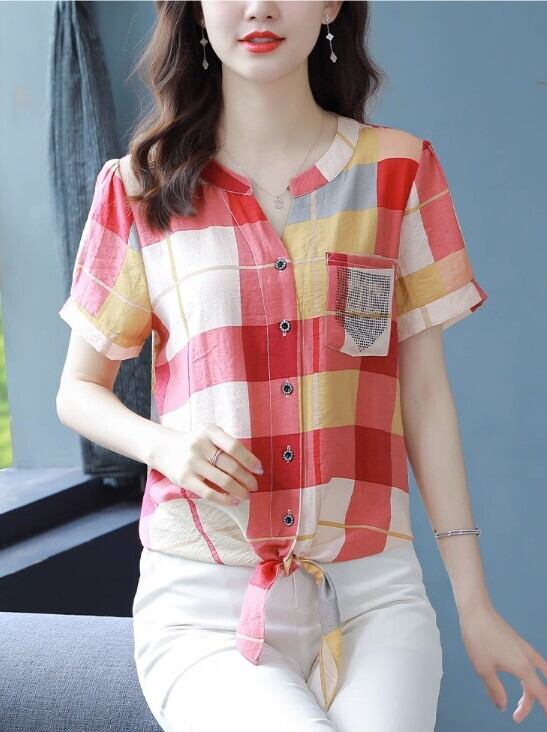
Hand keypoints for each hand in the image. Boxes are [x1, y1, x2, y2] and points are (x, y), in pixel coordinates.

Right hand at [151, 422, 262, 506]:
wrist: (164, 448)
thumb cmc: (196, 444)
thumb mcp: (210, 436)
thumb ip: (227, 445)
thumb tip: (253, 467)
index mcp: (209, 431)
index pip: (234, 446)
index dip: (250, 459)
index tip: (260, 469)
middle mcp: (199, 445)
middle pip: (230, 466)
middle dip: (247, 478)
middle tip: (255, 486)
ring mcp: (191, 463)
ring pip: (222, 480)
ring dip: (239, 490)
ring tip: (247, 495)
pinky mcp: (184, 479)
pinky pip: (209, 493)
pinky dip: (225, 499)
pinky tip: (234, 501)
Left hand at [460, 602, 546, 722]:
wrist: (476, 611)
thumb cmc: (478, 638)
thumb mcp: (483, 669)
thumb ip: (495, 690)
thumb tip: (502, 705)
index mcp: (522, 667)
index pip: (540, 693)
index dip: (546, 708)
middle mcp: (527, 658)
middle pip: (535, 687)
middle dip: (528, 703)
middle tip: (516, 716)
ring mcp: (523, 648)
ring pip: (535, 674)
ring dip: (531, 689)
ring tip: (522, 701)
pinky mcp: (517, 642)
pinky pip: (532, 662)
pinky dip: (531, 674)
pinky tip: (523, 675)